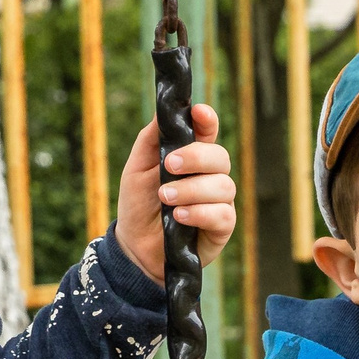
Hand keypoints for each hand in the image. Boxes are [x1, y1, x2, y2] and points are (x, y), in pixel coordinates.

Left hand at [115, 103, 236, 282]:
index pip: (207, 132)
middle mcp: (210, 177)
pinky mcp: (222, 227)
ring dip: (192, 189)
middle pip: (220, 156)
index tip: (198, 112)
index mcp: (192, 158)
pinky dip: (200, 213)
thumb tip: (163, 111)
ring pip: (223, 185)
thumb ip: (150, 140)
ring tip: (166, 198)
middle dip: (196, 158)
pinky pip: (223, 214)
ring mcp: (219, 202)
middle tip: (169, 166)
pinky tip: (179, 217)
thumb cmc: (138, 205)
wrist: (135, 247)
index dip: (207, 120)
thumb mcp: (136, 169)